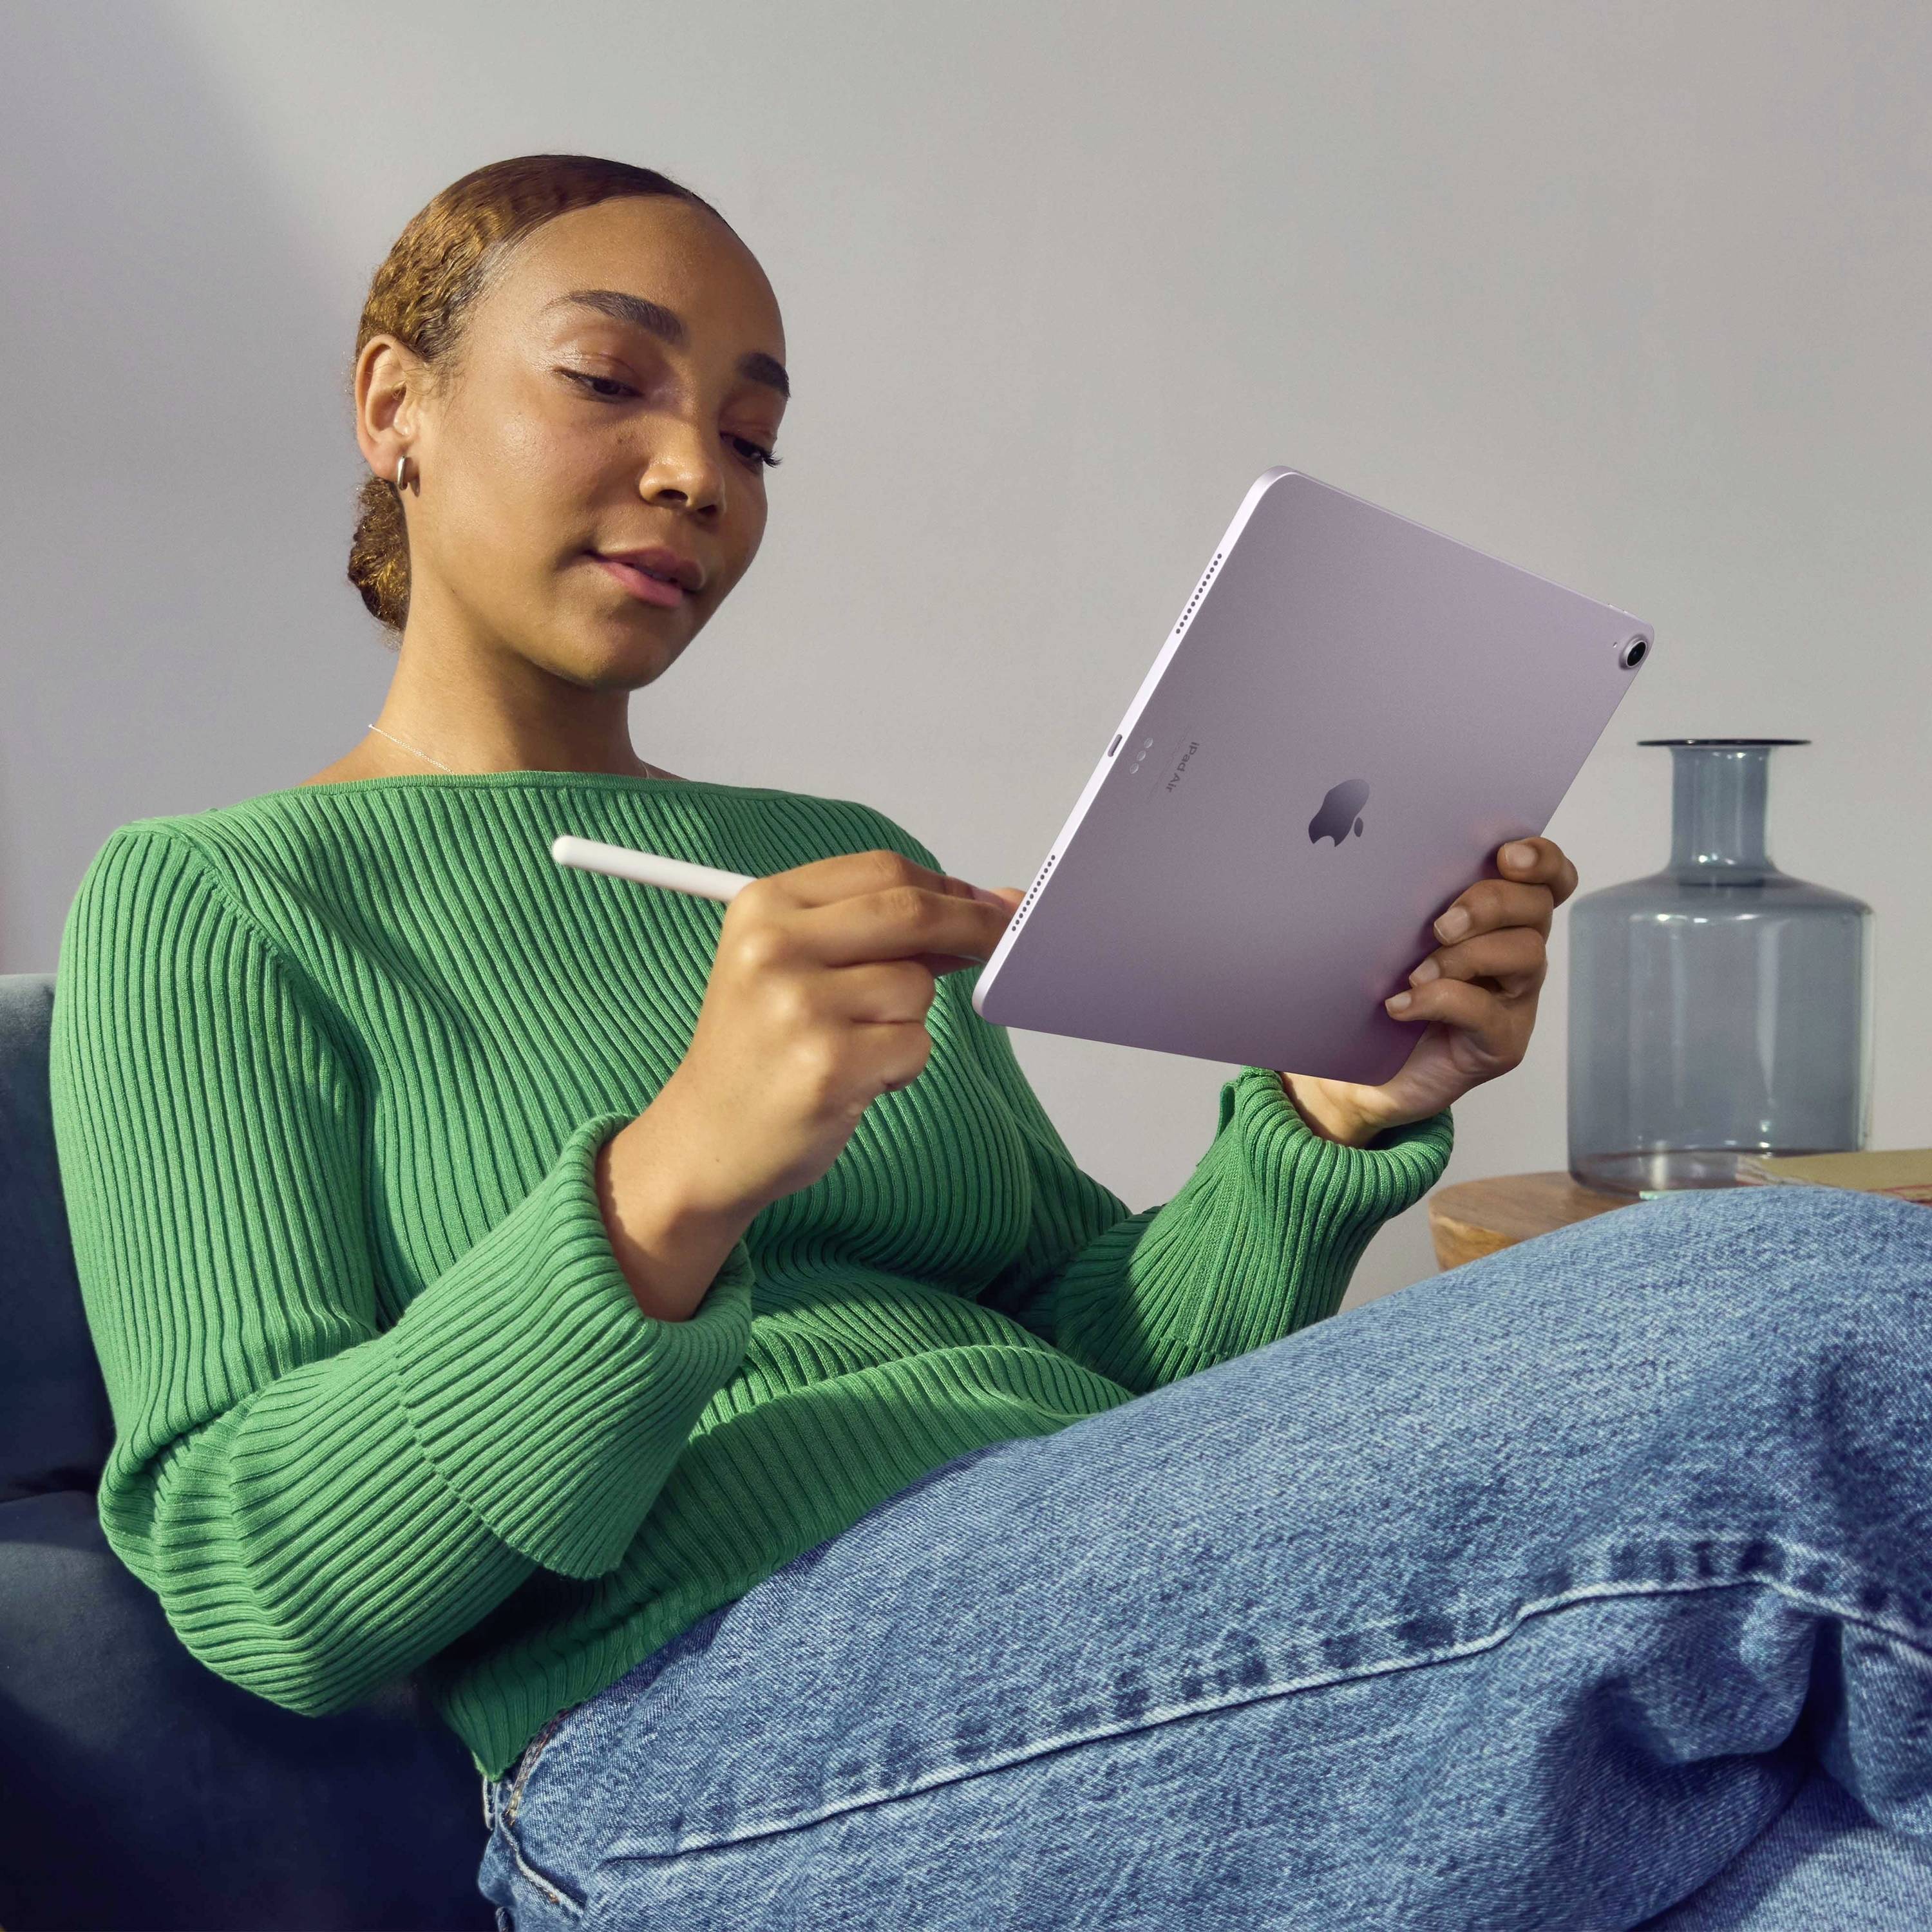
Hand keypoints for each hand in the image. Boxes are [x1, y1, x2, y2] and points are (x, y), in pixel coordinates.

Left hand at [1277, 836, 1578, 1145]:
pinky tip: (1400, 1006)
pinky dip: (1440, 1001)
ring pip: (1525, 954)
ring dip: (1465, 955)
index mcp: (1500, 918)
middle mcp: (1517, 954)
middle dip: (1491, 903)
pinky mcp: (1501, 1043)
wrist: (1357, 1073)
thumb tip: (1384, 856)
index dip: (1541, 859)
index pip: (1547, 877)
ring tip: (1415, 973)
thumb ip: (1408, 900)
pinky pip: (1487, 1012)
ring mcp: (1515, 1000)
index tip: (1507, 855)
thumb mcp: (1389, 936)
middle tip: (1441, 925)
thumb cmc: (1375, 994)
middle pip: (1537, 907)